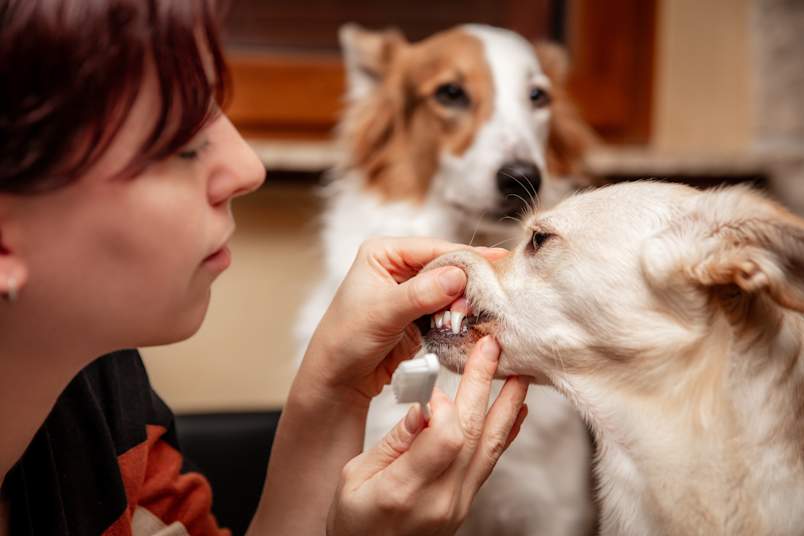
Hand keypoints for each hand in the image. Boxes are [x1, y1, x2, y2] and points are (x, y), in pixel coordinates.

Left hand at [301, 237, 507, 401]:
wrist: (337, 379)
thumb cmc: (345, 339)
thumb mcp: (382, 313)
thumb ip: (420, 294)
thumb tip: (457, 276)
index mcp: (383, 253)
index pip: (432, 249)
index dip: (464, 256)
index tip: (496, 262)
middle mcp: (398, 267)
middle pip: (445, 267)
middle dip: (467, 281)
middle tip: (497, 290)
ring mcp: (411, 292)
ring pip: (450, 290)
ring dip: (466, 302)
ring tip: (490, 308)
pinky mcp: (419, 316)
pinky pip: (447, 311)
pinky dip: (460, 318)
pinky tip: (476, 322)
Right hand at [327, 336, 529, 535]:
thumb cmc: (353, 521)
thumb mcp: (353, 478)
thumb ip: (393, 443)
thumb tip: (424, 408)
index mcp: (402, 490)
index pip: (445, 439)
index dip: (445, 406)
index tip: (433, 391)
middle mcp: (439, 498)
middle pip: (471, 433)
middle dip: (483, 385)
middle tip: (492, 347)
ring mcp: (458, 503)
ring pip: (489, 447)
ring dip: (507, 406)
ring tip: (520, 373)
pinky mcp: (465, 502)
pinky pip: (490, 462)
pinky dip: (504, 432)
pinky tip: (516, 411)